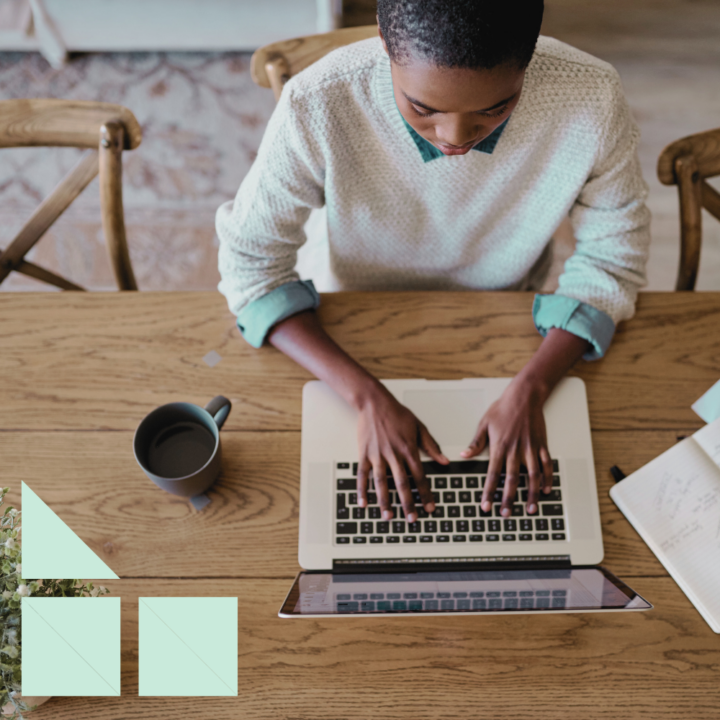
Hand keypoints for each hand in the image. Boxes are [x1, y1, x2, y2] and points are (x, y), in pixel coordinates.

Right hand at [356, 383, 447, 522]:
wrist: (374, 403)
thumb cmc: (397, 413)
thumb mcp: (419, 427)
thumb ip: (431, 445)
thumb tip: (444, 461)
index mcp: (409, 449)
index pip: (419, 476)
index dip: (426, 494)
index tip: (430, 507)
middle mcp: (393, 454)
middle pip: (402, 483)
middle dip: (408, 503)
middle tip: (412, 519)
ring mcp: (377, 455)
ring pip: (381, 482)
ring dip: (385, 501)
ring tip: (388, 516)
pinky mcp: (364, 454)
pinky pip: (362, 475)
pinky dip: (362, 490)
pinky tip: (363, 503)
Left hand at [461, 376, 553, 517]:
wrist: (524, 396)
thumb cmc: (503, 408)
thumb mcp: (484, 424)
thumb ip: (476, 442)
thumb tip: (464, 455)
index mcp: (499, 447)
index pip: (492, 475)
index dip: (489, 492)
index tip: (486, 506)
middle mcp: (515, 451)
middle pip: (511, 480)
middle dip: (509, 499)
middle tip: (506, 514)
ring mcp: (530, 449)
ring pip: (532, 476)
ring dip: (531, 494)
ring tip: (530, 509)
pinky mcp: (541, 445)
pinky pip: (546, 465)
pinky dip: (547, 478)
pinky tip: (545, 490)